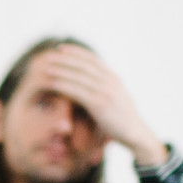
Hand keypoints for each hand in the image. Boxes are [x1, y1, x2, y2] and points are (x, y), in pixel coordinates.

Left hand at [31, 46, 166, 166]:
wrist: (136, 134)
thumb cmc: (122, 119)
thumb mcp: (114, 99)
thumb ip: (104, 89)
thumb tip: (90, 85)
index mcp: (114, 78)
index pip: (93, 59)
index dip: (77, 52)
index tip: (62, 48)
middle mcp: (111, 81)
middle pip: (84, 65)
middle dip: (66, 58)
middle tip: (49, 54)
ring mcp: (106, 91)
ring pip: (79, 76)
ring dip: (61, 70)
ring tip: (46, 67)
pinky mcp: (100, 104)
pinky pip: (78, 92)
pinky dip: (63, 85)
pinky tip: (52, 83)